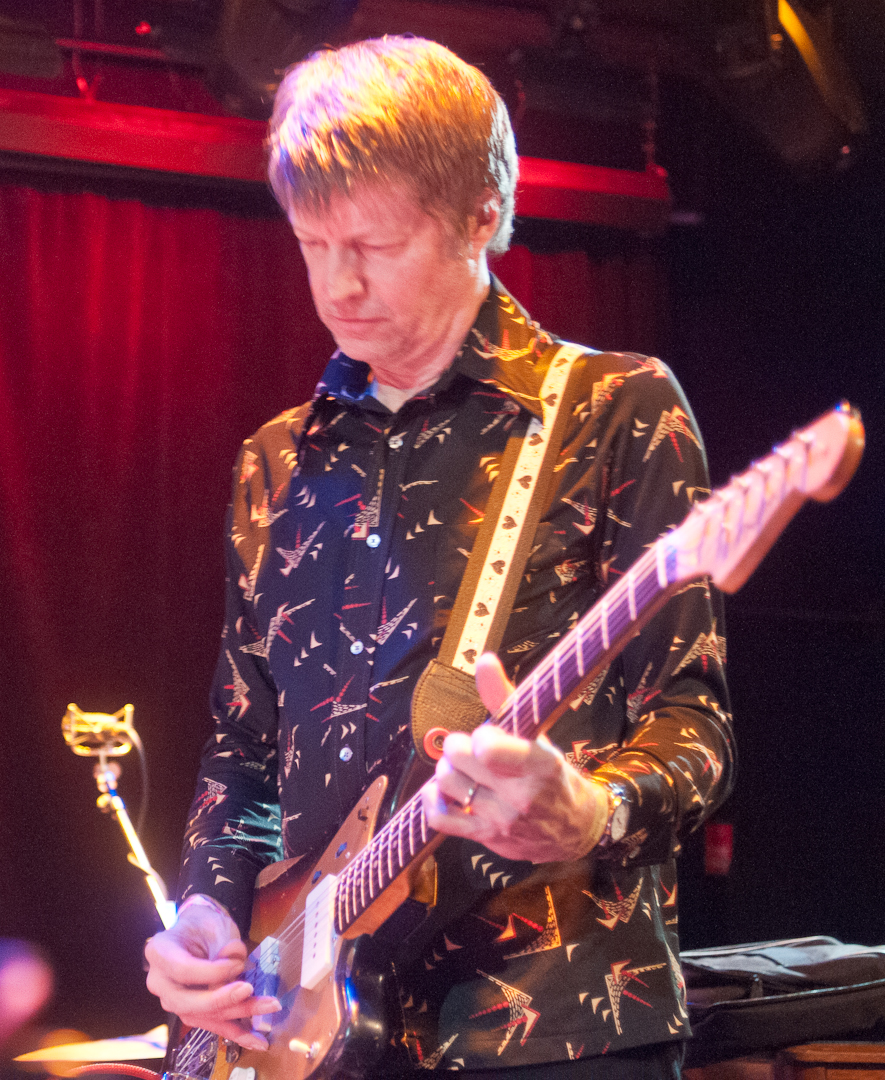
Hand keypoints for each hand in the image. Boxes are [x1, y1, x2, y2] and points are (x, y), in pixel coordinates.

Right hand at [144, 897, 279, 1050]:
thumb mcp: (214, 925)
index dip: (210, 972)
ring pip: (203, 1017)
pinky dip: (236, 1032)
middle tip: (248, 990)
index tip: (237, 965)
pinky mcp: (191, 1012)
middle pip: (187, 1002)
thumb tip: (235, 966)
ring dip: (237, 1016)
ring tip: (267, 1009)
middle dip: (221, 999)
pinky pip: (212, 1025)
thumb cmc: (204, 925)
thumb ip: (223, 945)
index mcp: (160, 953)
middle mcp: (160, 982)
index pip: (182, 970)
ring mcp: (174, 1001)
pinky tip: (257, 1039)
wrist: (198, 932)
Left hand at [421, 653, 608, 862]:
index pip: (486, 747)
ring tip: (463, 769)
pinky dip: (433, 799)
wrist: (576, 829)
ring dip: (447, 770)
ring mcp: (501, 820)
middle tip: (472, 750)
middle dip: (459, 746)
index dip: (480, 736)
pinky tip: (445, 791)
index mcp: (538, 764)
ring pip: (445, 783)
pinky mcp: (485, 838)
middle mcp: (520, 795)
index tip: (489, 736)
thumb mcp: (538, 735)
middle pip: (457, 758)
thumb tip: (484, 660)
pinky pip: (439, 818)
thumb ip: (506, 697)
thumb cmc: (554, 776)